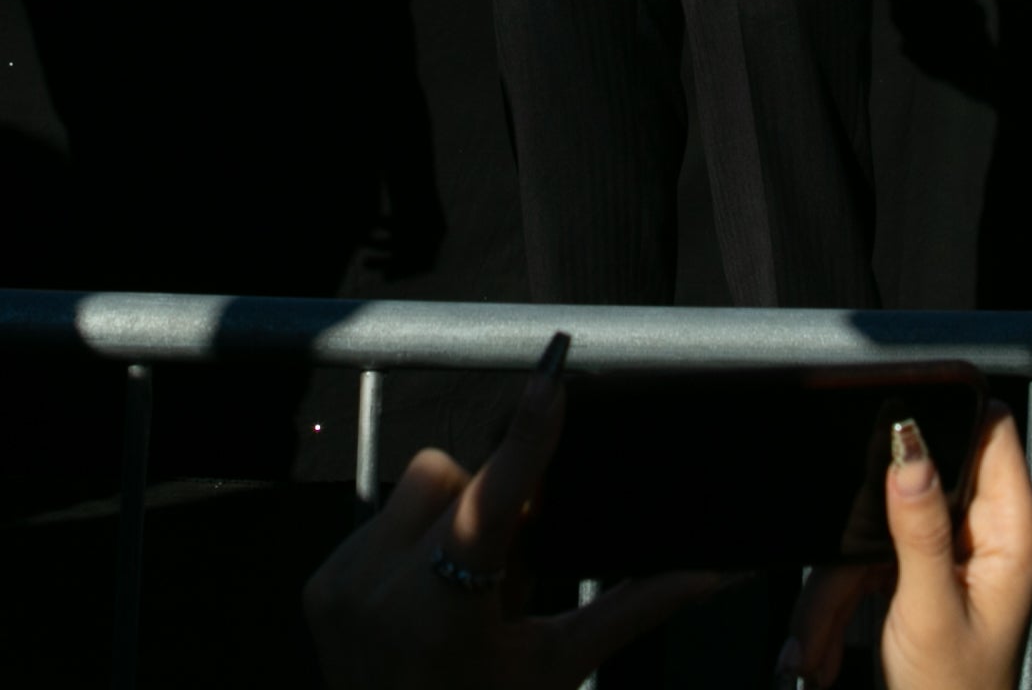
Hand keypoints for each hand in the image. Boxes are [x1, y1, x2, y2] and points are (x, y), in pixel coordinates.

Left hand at [302, 333, 719, 689]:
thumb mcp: (558, 665)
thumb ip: (635, 607)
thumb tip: (713, 571)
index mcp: (448, 614)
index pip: (493, 499)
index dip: (528, 433)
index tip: (551, 372)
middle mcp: (383, 591)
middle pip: (454, 478)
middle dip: (488, 504)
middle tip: (507, 568)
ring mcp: (342, 584)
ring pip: (414, 488)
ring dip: (448, 518)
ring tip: (462, 585)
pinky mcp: (318, 583)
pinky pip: (377, 520)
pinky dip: (410, 544)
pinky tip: (423, 595)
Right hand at [774, 404, 1031, 688]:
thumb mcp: (929, 609)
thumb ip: (920, 526)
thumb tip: (910, 446)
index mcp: (1009, 532)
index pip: (990, 434)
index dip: (945, 421)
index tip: (892, 432)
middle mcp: (984, 533)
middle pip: (914, 482)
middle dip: (862, 529)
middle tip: (839, 577)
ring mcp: (947, 553)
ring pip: (874, 528)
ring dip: (836, 587)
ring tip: (818, 643)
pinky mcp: (917, 572)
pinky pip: (863, 562)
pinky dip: (836, 602)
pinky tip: (822, 647)